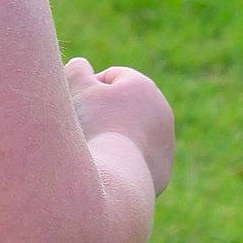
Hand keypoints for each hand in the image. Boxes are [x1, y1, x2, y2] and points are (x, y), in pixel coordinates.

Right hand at [64, 57, 175, 195]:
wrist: (116, 176)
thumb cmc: (95, 126)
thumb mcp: (77, 88)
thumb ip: (77, 70)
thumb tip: (80, 66)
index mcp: (144, 86)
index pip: (112, 77)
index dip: (89, 88)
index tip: (77, 105)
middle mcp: (162, 111)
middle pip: (125, 106)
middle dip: (104, 114)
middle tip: (82, 128)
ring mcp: (166, 143)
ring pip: (134, 134)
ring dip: (115, 138)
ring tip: (95, 152)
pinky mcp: (163, 170)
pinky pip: (139, 161)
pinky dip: (124, 162)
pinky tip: (108, 170)